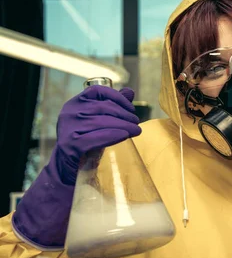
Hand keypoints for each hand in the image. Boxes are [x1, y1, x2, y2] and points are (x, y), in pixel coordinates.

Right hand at [12, 86, 140, 248]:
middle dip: (124, 114)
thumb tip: (130, 91)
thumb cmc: (87, 140)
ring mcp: (68, 128)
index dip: (118, 97)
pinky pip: (96, 137)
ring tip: (137, 130)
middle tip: (137, 122)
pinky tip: (126, 135)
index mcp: (75, 103)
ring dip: (124, 125)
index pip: (98, 91)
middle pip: (103, 107)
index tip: (131, 108)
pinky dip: (113, 135)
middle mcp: (69, 112)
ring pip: (101, 122)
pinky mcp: (71, 144)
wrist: (69, 167)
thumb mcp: (99, 120)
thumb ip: (112, 105)